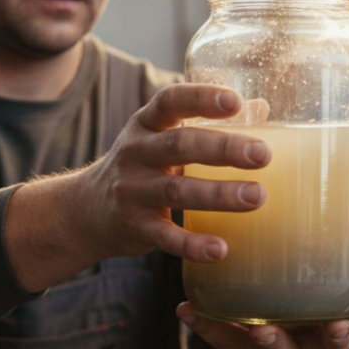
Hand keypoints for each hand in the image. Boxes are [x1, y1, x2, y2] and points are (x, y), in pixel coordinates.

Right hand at [4, 85, 270, 292]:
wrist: (85, 210)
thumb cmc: (143, 166)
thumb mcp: (162, 137)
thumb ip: (205, 123)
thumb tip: (262, 107)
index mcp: (146, 124)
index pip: (170, 101)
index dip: (201, 99)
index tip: (235, 101)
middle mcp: (136, 153)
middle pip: (180, 145)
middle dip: (223, 149)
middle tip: (263, 154)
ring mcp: (132, 191)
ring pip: (177, 191)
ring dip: (218, 194)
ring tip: (257, 197)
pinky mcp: (134, 227)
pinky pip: (165, 236)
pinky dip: (192, 244)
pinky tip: (220, 249)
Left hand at [177, 238, 348, 348]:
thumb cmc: (307, 316)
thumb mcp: (333, 300)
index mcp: (317, 336)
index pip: (334, 339)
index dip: (337, 335)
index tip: (340, 327)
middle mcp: (292, 347)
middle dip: (287, 342)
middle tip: (276, 331)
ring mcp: (260, 348)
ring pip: (256, 346)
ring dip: (249, 335)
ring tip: (245, 325)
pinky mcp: (231, 343)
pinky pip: (214, 334)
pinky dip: (200, 323)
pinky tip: (186, 308)